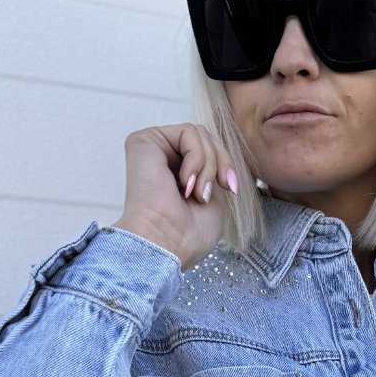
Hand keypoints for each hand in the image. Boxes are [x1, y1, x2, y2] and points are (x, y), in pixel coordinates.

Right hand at [114, 122, 237, 271]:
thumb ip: (213, 171)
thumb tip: (219, 154)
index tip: (231, 190)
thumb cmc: (187, 235)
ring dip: (208, 165)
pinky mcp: (144, 140)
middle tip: (217, 190)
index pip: (209, 151)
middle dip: (221, 162)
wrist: (165, 244)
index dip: (226, 166)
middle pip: (206, 138)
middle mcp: (161, 159)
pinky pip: (188, 132)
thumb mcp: (212, 198)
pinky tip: (186, 183)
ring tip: (197, 193)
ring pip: (199, 134)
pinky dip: (197, 158)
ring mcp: (152, 149)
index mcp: (174, 174)